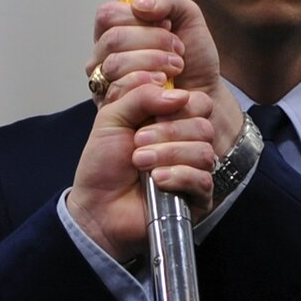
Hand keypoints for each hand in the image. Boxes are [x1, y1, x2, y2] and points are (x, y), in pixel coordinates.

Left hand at [64, 77, 218, 261]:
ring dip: (169, 154)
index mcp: (171, 121)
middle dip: (167, 132)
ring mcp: (194, 171)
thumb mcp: (112, 118)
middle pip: (203, 126)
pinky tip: (157, 181)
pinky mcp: (197, 198)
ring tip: (140, 162)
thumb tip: (178, 94)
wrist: (96, 206)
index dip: (177, 104)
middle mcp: (187, 144)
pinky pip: (204, 179)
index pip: (197, 102)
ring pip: (204, 152)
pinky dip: (179, 176)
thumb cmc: (103, 165)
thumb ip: (140, 95)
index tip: (150, 114)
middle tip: (137, 142)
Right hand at [89, 0, 243, 157]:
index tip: (168, 25)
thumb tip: (138, 4)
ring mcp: (104, 82)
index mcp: (115, 29)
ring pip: (115, 65)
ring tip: (176, 68)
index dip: (139, 18)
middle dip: (153, 42)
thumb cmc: (194, 59)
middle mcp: (104, 55)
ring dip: (153, 64)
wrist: (205, 93)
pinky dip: (148, 85)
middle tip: (178, 51)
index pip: (108, 14)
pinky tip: (165, 87)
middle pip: (113, 39)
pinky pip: (119, 90)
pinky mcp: (111, 107)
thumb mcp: (187, 17)